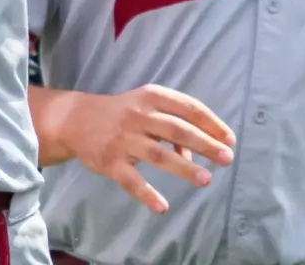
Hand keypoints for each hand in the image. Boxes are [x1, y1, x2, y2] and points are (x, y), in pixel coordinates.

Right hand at [47, 85, 234, 213]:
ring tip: (206, 180)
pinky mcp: (109, 162)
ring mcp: (122, 140)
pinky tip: (162, 207)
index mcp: (149, 97)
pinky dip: (146, 194)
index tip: (229, 139)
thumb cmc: (122, 113)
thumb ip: (173, 125)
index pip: (187, 107)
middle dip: (205, 144)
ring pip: (158, 154)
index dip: (211, 123)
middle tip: (226, 159)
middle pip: (177, 130)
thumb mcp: (145, 106)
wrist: (74, 119)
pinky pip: (131, 180)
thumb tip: (194, 155)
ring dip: (184, 168)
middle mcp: (136, 116)